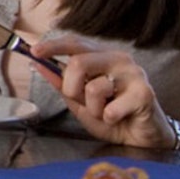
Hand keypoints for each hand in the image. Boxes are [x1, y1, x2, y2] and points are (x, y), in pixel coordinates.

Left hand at [30, 34, 174, 148]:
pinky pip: (110, 108)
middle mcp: (118, 59)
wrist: (140, 136)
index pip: (75, 42)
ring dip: (93, 109)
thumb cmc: (111, 115)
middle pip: (78, 63)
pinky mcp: (145, 93)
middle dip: (71, 88)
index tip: (34, 52)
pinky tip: (118, 118)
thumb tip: (38, 64)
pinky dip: (108, 119)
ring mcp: (133, 74)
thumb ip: (60, 82)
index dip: (53, 46)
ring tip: (105, 112)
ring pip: (93, 88)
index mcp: (102, 56)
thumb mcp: (78, 100)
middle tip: (82, 101)